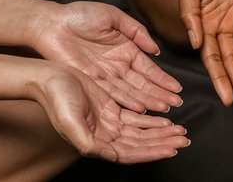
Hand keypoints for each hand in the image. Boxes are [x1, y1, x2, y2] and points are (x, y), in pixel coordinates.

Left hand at [35, 1, 182, 112]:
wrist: (51, 23)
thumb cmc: (80, 15)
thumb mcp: (114, 16)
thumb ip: (137, 32)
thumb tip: (155, 50)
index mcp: (127, 50)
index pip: (149, 68)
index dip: (163, 79)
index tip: (177, 89)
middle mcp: (119, 66)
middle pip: (143, 84)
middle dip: (161, 94)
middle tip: (176, 103)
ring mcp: (106, 75)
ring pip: (131, 91)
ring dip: (148, 100)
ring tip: (164, 109)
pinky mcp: (91, 82)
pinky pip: (112, 94)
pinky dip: (127, 101)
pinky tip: (141, 108)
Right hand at [36, 63, 189, 163]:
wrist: (49, 77)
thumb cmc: (56, 99)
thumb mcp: (70, 122)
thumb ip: (90, 143)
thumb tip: (112, 155)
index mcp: (95, 143)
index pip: (130, 153)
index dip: (151, 152)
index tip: (170, 150)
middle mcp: (105, 135)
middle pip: (140, 144)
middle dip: (162, 143)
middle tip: (183, 140)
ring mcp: (109, 122)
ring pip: (141, 132)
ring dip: (161, 133)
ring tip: (179, 132)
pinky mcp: (112, 109)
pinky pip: (137, 118)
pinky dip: (152, 120)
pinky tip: (166, 121)